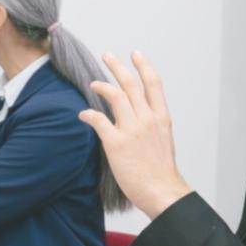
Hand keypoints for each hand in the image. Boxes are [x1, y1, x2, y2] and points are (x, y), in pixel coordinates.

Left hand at [79, 52, 191, 218]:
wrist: (162, 191)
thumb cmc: (161, 170)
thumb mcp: (163, 140)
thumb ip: (152, 125)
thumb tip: (141, 116)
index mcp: (161, 118)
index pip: (153, 84)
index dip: (144, 66)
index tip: (136, 54)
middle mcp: (148, 119)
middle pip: (131, 84)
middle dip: (118, 67)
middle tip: (107, 55)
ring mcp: (132, 130)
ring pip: (115, 96)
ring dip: (101, 85)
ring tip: (92, 82)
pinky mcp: (116, 143)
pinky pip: (99, 120)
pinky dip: (89, 114)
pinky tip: (82, 114)